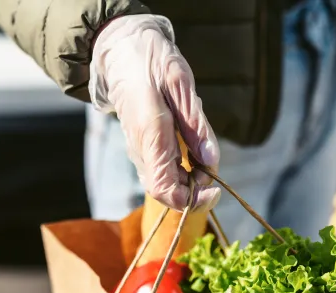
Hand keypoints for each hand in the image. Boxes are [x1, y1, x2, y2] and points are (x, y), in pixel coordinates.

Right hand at [88, 14, 219, 211]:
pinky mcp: (144, 147)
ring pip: (168, 181)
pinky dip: (185, 166)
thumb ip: (196, 125)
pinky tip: (192, 144)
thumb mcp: (180, 85)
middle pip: (168, 192)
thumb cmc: (150, 62)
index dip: (191, 200)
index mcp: (150, 134)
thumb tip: (211, 160)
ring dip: (192, 176)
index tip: (214, 189)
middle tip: (212, 164)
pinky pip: (166, 168)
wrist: (121, 50)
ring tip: (201, 146)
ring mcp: (140, 150)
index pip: (164, 189)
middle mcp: (141, 149)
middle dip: (196, 188)